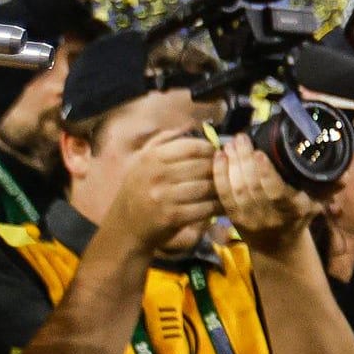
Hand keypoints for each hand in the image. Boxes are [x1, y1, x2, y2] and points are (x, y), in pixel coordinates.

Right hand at [101, 130, 220, 255]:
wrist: (125, 227)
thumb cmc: (138, 190)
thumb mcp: (142, 161)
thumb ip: (163, 141)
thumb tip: (190, 126)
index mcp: (152, 157)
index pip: (191, 147)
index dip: (210, 149)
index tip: (218, 154)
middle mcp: (157, 175)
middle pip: (202, 166)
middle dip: (219, 169)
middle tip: (228, 172)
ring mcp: (164, 196)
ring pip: (205, 187)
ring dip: (220, 188)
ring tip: (229, 187)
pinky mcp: (172, 217)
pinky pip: (204, 208)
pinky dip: (217, 206)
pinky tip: (223, 205)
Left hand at [214, 133, 320, 246]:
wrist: (278, 246)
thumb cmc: (298, 217)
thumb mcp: (317, 203)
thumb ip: (329, 187)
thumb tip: (345, 174)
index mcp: (292, 209)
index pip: (276, 192)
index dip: (266, 173)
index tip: (260, 152)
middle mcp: (269, 215)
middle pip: (252, 186)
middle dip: (244, 159)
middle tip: (242, 138)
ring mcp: (249, 217)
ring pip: (237, 188)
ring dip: (232, 163)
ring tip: (233, 143)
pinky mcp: (233, 217)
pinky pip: (223, 195)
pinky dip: (219, 174)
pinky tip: (220, 156)